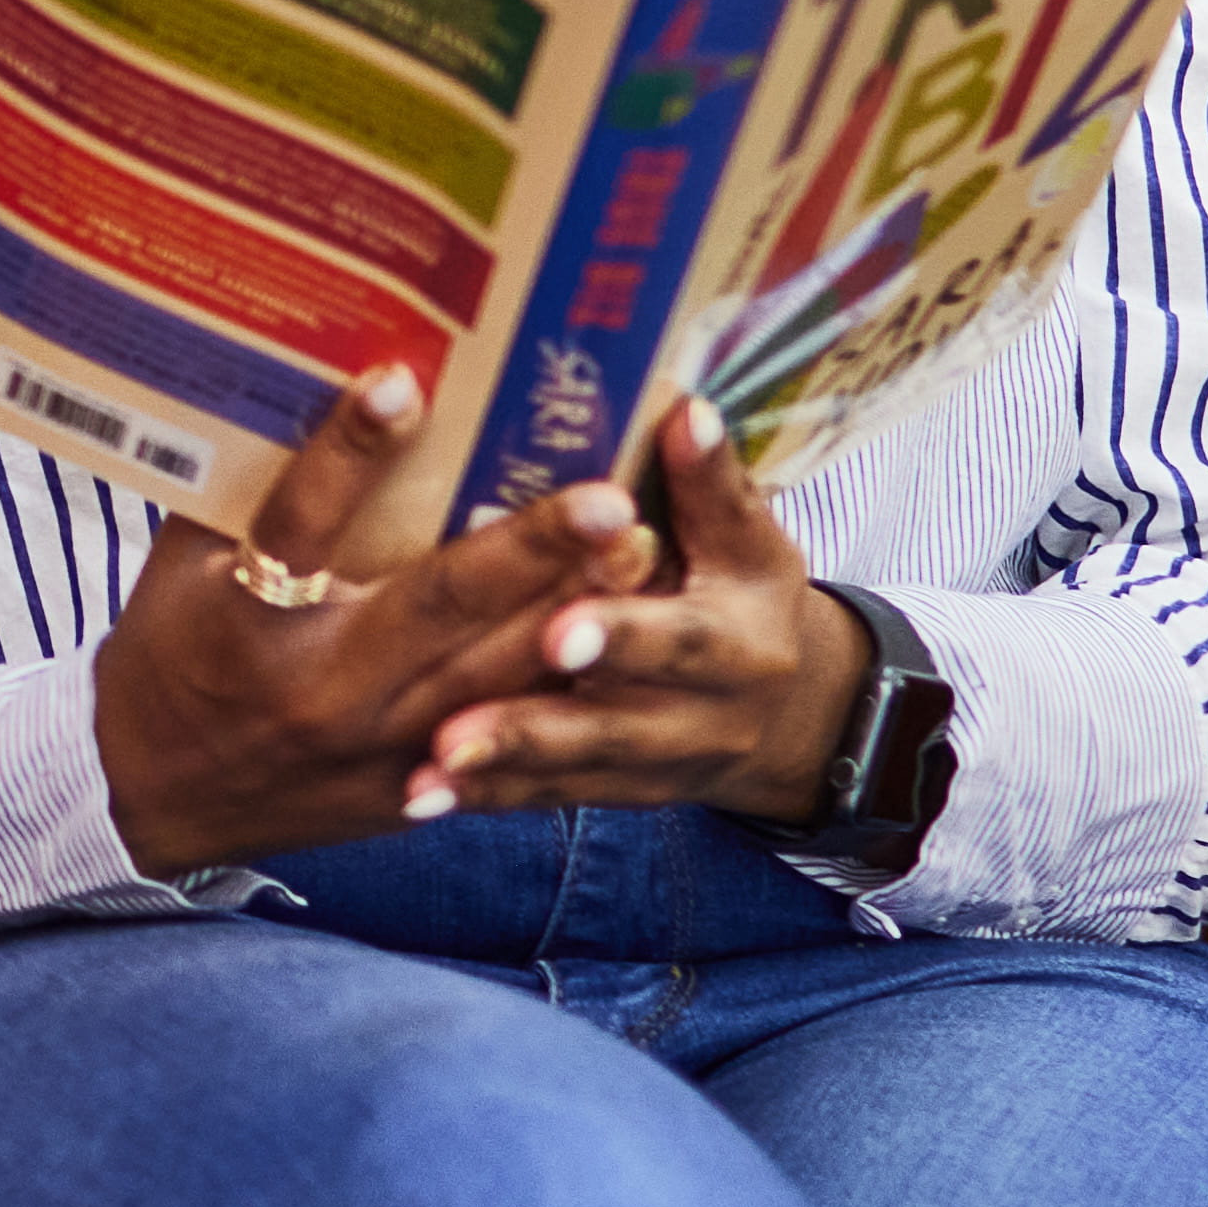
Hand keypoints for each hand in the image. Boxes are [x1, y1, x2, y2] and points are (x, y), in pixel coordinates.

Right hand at [92, 366, 656, 876]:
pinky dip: (560, 697)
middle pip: (433, 606)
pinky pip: (498, 745)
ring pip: (490, 679)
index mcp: (244, 619)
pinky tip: (618, 646)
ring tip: (639, 555)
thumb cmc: (167, 654)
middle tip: (605, 496)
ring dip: (570, 616)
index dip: (346, 450)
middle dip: (528, 550)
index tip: (401, 382)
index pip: (298, 522)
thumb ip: (244, 489)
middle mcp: (316, 686)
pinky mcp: (408, 794)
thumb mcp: (180, 567)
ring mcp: (371, 749)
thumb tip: (303, 379)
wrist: (145, 796)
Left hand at [398, 392, 871, 828]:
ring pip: (573, 773)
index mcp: (739, 643)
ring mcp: (657, 768)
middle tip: (456, 729)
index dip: (621, 637)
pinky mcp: (616, 793)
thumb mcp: (749, 538)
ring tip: (429, 767)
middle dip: (536, 728)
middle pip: (615, 727)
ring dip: (499, 773)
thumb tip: (687, 406)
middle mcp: (704, 719)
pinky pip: (549, 801)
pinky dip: (488, 800)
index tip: (556, 630)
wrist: (787, 712)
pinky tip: (420, 797)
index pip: (679, 642)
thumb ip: (712, 481)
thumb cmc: (746, 593)